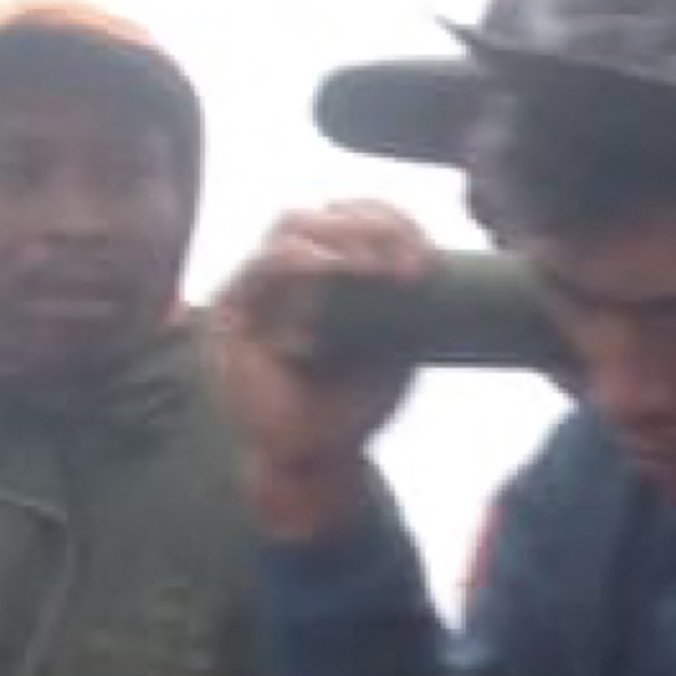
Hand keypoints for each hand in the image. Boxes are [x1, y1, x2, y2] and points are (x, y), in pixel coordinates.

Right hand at [205, 201, 439, 537]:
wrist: (311, 464)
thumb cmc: (351, 409)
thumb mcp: (396, 350)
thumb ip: (407, 306)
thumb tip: (444, 263)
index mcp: (328, 273)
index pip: (356, 217)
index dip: (394, 222)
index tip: (429, 258)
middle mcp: (290, 272)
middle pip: (328, 212)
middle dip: (376, 223)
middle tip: (409, 261)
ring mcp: (257, 287)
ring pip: (295, 224)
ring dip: (341, 235)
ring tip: (375, 267)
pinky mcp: (231, 312)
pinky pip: (262, 265)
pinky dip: (300, 258)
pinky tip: (332, 267)